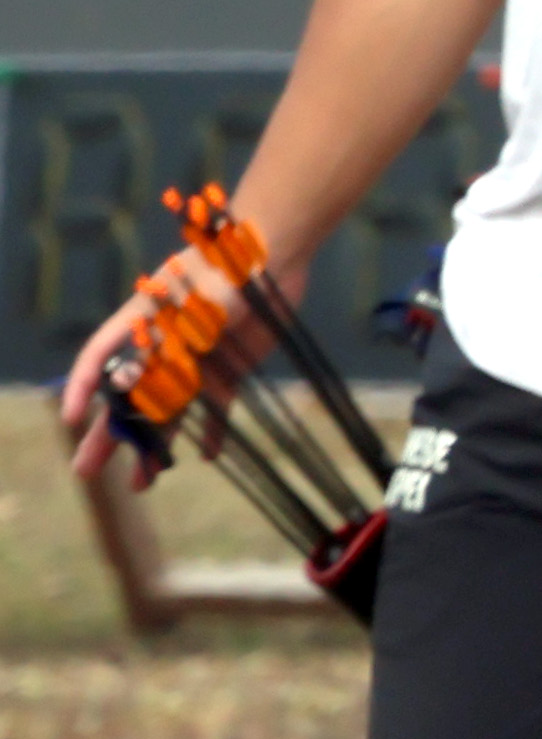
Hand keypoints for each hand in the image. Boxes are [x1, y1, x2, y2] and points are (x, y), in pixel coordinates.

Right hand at [52, 253, 233, 481]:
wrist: (272, 255)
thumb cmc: (227, 269)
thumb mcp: (196, 305)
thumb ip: (171, 343)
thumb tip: (136, 381)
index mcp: (141, 324)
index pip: (100, 359)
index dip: (84, 388)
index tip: (72, 419)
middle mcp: (164, 347)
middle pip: (128, 398)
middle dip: (109, 435)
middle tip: (86, 471)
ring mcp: (197, 361)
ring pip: (169, 411)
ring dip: (155, 445)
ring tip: (142, 483)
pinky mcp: (231, 368)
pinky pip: (216, 406)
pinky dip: (212, 430)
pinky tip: (206, 457)